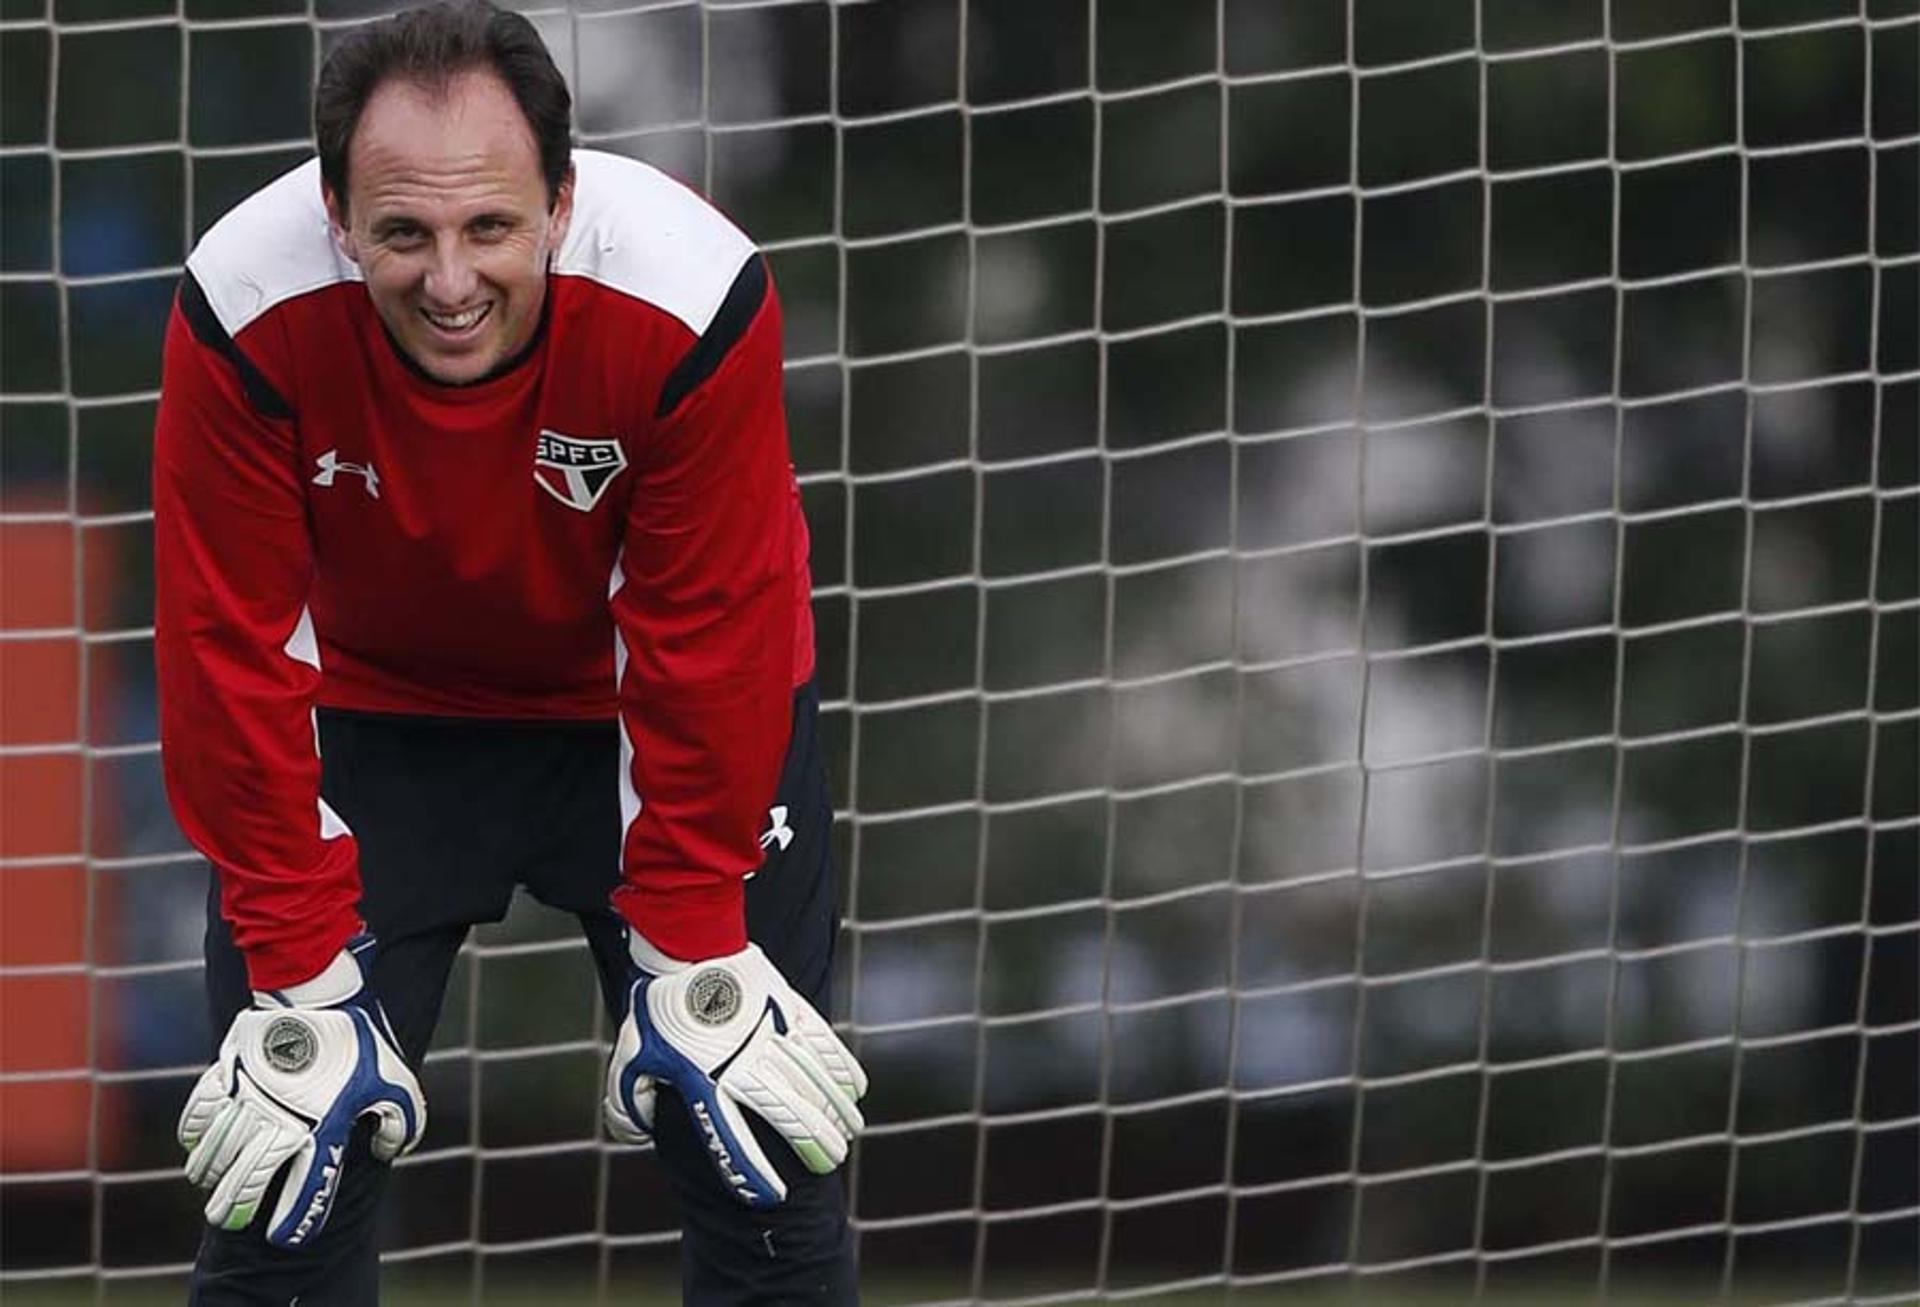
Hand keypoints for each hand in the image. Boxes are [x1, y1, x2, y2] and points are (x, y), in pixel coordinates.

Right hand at [177, 936, 424, 1246]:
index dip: (296, 1218)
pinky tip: (193, 1146)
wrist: (320, 991)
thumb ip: (400, 1122)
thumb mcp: (396, 1080)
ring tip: (209, 1186)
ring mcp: (248, 1098)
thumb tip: (386, 1152)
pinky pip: (200, 1112)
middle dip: (234, 1206)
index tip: (285, 1238)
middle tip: (227, 1218)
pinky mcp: (228, 1073)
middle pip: (245, 1180)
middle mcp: (279, 1120)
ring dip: (210, 1173)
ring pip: (216, 1151)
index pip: (305, 1186)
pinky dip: (192, 1133)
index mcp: (321, 1127)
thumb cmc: (360, 1039)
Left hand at [603, 934, 866, 1207]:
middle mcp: (744, 1064)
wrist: (687, 942)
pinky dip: (842, 1070)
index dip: (751, 1174)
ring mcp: (771, 1035)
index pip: (730, 1141)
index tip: (770, 1196)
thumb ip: (628, 1101)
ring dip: (836, 1113)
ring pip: (814, 1083)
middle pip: (790, 1115)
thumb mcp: (631, 1055)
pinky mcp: (788, 1009)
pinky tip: (855, 1089)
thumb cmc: (657, 1003)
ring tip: (850, 1134)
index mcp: (705, 1082)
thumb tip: (639, 1133)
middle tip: (829, 1163)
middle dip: (815, 1144)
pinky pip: (823, 1045)